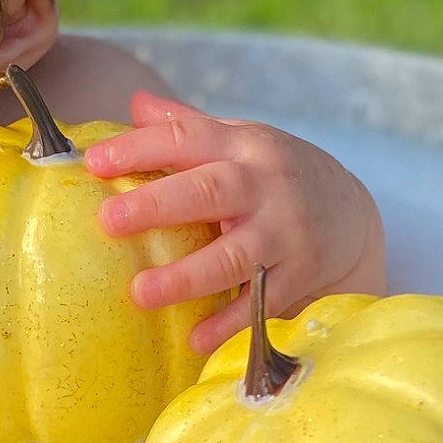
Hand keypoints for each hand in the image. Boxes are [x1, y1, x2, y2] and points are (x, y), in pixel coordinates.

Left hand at [86, 91, 386, 353]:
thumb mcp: (239, 140)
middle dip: (158, 205)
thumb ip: (188, 125)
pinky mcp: (301, 274)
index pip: (187, 138)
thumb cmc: (273, 176)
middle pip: (209, 191)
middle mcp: (266, 185)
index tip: (93, 163)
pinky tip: (195, 339)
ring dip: (187, 275)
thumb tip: (133, 103)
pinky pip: (261, 302)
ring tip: (140, 293)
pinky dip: (230, 323)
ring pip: (234, 255)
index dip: (139, 148)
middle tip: (108, 220)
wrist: (349, 212)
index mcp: (243, 146)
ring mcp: (286, 232)